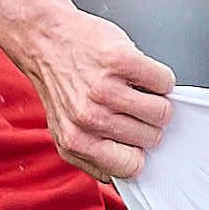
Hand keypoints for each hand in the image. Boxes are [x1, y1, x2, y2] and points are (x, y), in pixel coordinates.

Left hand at [20, 9, 175, 181]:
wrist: (44, 39)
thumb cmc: (60, 82)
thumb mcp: (66, 129)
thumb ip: (92, 155)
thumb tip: (126, 170)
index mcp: (75, 142)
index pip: (131, 168)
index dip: (139, 151)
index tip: (135, 138)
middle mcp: (88, 118)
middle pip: (152, 137)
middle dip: (147, 123)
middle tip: (131, 107)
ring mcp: (104, 89)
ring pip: (162, 111)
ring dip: (156, 100)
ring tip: (136, 90)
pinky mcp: (120, 61)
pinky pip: (164, 81)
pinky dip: (157, 78)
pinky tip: (138, 74)